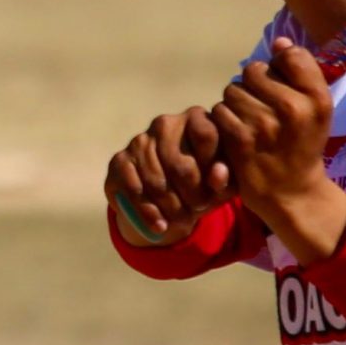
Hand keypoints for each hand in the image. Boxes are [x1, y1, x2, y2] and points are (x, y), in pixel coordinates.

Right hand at [104, 106, 231, 245]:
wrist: (167, 199)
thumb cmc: (203, 183)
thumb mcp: (222, 183)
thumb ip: (226, 177)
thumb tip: (218, 173)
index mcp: (196, 118)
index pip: (206, 135)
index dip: (212, 167)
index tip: (215, 189)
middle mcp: (165, 123)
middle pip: (181, 164)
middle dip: (193, 194)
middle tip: (199, 208)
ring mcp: (139, 140)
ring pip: (157, 180)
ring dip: (172, 207)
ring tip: (182, 220)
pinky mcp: (119, 160)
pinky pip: (133, 189)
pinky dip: (148, 212)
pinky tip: (160, 225)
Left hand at [209, 38, 345, 261]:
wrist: (291, 191)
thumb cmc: (302, 143)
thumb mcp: (317, 109)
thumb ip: (301, 72)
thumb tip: (279, 41)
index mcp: (317, 99)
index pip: (289, 55)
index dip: (279, 66)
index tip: (281, 84)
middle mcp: (294, 109)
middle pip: (254, 70)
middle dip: (253, 85)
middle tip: (262, 107)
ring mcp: (265, 125)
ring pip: (233, 90)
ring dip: (235, 102)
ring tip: (249, 120)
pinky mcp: (240, 140)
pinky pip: (220, 111)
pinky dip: (224, 120)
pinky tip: (236, 133)